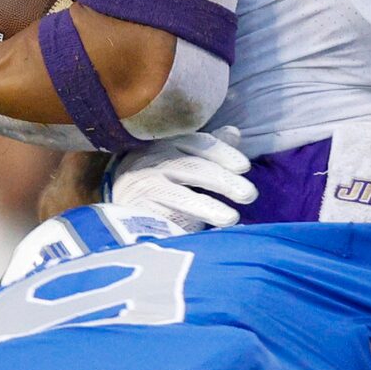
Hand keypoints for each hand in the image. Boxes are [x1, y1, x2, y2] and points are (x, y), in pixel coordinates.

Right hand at [108, 127, 256, 230]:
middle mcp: (154, 161)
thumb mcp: (182, 156)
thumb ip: (208, 148)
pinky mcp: (137, 213)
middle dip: (222, 181)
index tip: (244, 167)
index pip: (199, 144)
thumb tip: (234, 133)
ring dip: (207, 207)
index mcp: (169, 143)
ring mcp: (144, 187)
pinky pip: (165, 221)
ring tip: (232, 219)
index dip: (222, 154)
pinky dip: (187, 228)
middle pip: (192, 168)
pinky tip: (206, 236)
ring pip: (178, 196)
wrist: (120, 198)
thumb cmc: (160, 175)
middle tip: (249, 194)